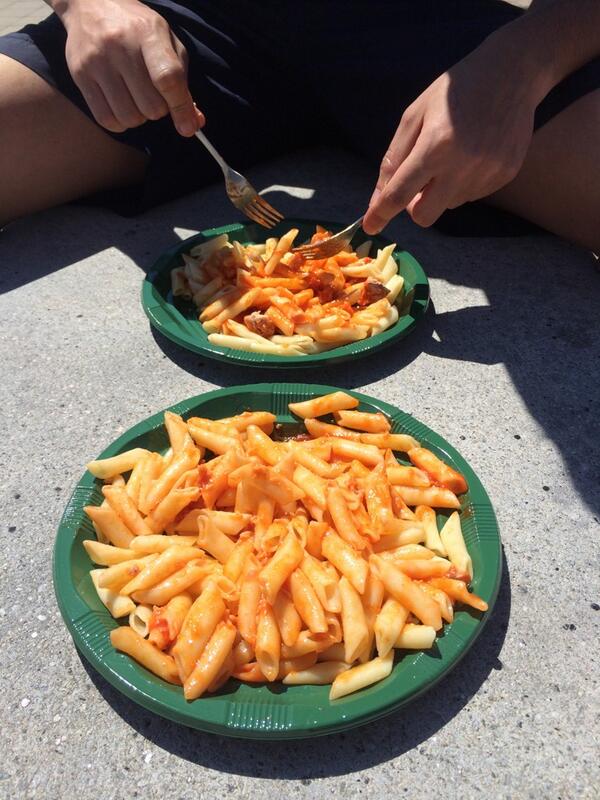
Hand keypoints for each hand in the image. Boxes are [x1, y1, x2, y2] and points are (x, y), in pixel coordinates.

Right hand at [56, 0, 202, 134]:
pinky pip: (106, 119)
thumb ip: (182, 82)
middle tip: (153, 94)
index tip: (188, 127)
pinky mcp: (79, 75)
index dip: (181, 107)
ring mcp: (97, 60)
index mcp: (148, 32)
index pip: (168, 77)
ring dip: (139, 117)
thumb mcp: (166, 43)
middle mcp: (120, 45)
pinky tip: (121, 106)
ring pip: (130, 117)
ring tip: (135, 97)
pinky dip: (120, 122)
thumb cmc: (136, 29)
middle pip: (151, 106)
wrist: (90, 5)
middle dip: (158, 109)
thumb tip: (194, 122)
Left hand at [363, 35, 543, 233]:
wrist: (512, 73)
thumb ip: (394, 159)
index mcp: (435, 145)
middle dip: (413, 208)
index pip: (399, 194)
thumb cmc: (453, 92)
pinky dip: (464, 181)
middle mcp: (462, 165)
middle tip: (416, 186)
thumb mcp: (414, 116)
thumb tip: (378, 199)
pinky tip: (473, 152)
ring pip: (449, 204)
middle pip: (425, 216)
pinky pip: (472, 194)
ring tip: (453, 153)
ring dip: (441, 189)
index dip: (380, 214)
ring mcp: (487, 173)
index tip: (370, 226)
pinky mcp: (505, 175)